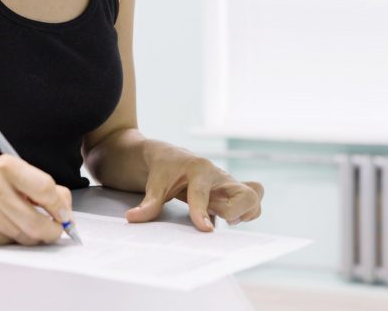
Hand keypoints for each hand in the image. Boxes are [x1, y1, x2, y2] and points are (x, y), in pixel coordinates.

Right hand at [0, 154, 72, 245]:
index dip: (60, 206)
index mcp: (6, 167)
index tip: (65, 214)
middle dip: (53, 230)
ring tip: (28, 225)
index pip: (45, 189)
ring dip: (35, 236)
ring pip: (26, 236)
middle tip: (56, 230)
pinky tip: (7, 228)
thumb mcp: (12, 171)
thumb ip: (39, 186)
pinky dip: (15, 240)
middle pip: (38, 222)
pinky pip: (10, 244)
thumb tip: (65, 212)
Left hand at [124, 146, 263, 231]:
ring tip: (221, 215)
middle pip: (247, 195)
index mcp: (198, 168)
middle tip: (216, 214)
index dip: (202, 212)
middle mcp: (219, 175)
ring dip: (243, 212)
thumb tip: (133, 217)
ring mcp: (229, 183)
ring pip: (255, 197)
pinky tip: (224, 216)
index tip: (206, 230)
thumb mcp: (153, 183)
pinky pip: (252, 201)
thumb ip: (148, 202)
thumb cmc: (163, 167)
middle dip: (235, 211)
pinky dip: (244, 212)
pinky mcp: (232, 191)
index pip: (202, 194)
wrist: (168, 156)